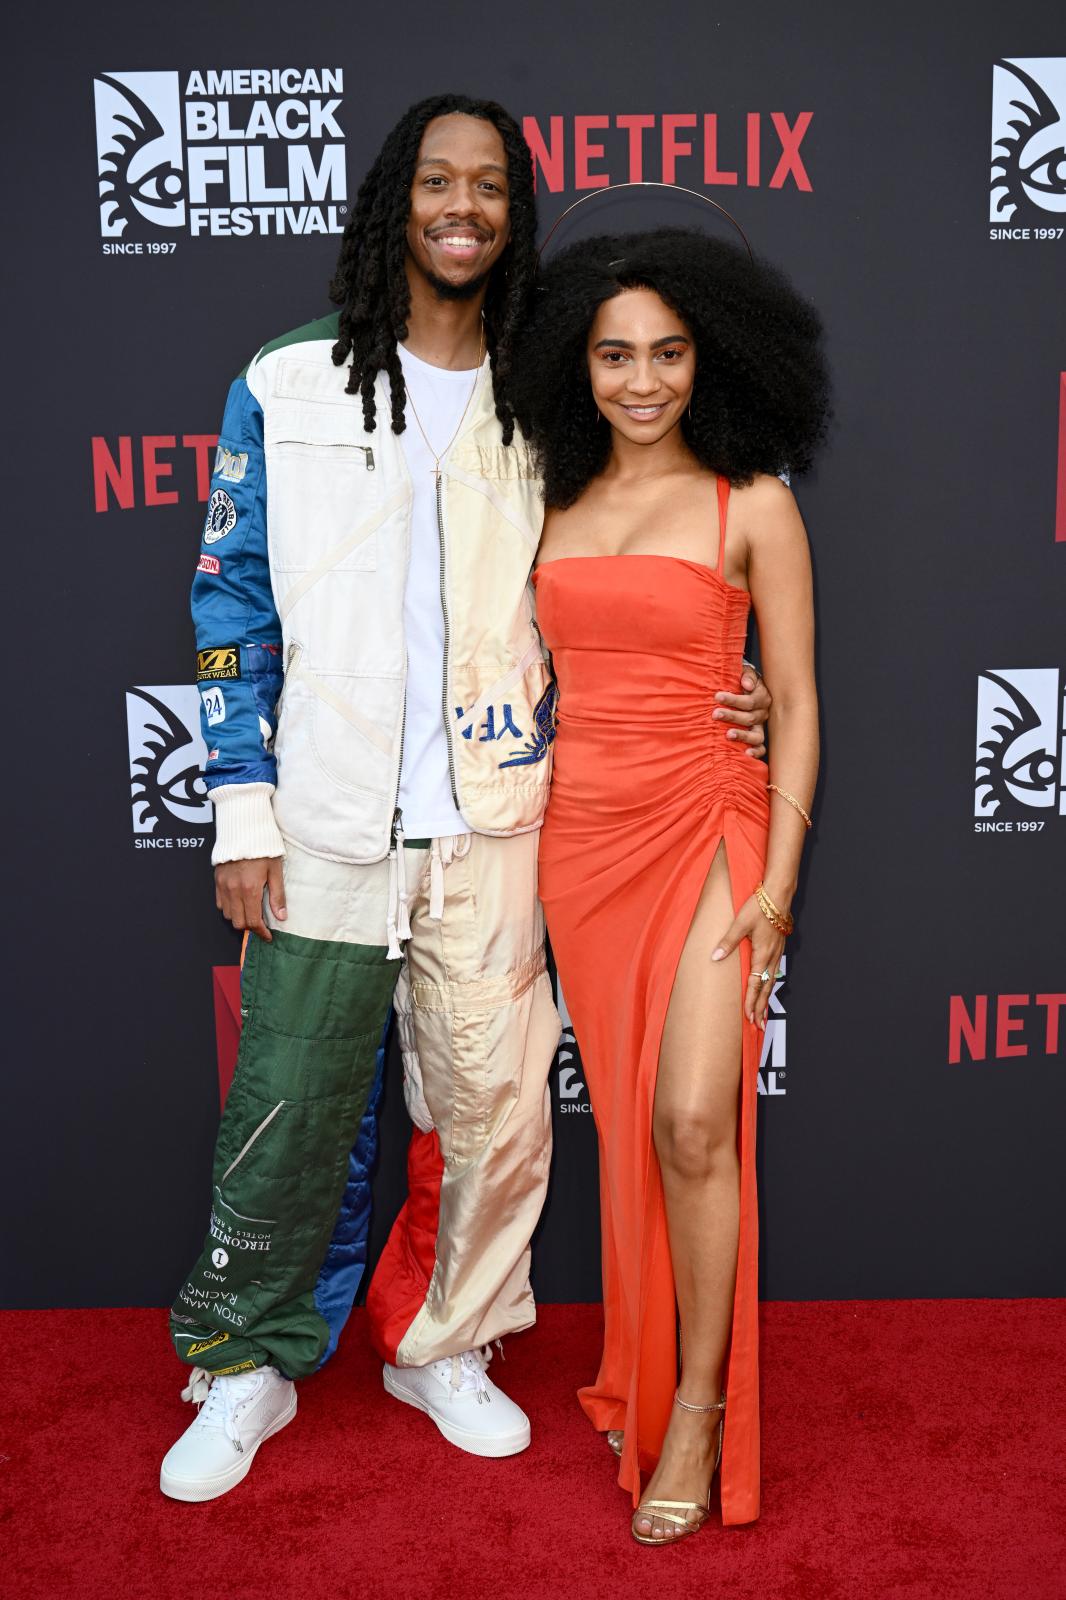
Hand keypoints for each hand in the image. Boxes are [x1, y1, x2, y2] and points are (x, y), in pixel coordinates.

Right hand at [214, 857, 285, 941]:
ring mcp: (223, 885)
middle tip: (261, 924)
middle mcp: (234, 890)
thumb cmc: (263, 849)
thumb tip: (281, 916)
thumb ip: (277, 896)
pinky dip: (229, 908)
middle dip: (250, 927)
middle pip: (238, 922)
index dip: (261, 932)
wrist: (244, 830)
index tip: (268, 936)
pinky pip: (219, 903)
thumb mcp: (276, 871)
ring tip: (250, 912)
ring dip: (239, 917)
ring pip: (227, 914)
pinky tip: (239, 903)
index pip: (253, 921)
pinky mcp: (217, 880)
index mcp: (250, 889)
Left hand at [711, 894, 785, 1027]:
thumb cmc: (759, 907)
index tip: (750, 1019)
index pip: (755, 985)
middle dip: (761, 1008)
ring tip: (763, 1013)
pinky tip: (767, 986)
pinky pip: (774, 972)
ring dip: (766, 998)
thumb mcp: (740, 924)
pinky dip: (770, 984)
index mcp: (762, 955)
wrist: (778, 894)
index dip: (752, 1003)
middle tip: (758, 1026)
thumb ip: (727, 942)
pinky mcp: (778, 947)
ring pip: (771, 981)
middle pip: (766, 989)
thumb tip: (714, 957)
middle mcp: (771, 957)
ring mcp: (777, 953)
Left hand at [714, 667, 771, 758]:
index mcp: (762, 696)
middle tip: (715, 714)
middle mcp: (763, 713)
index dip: (733, 700)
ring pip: (757, 734)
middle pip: (750, 717)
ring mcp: (761, 726)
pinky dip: (756, 752)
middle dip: (732, 716)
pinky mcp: (757, 738)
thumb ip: (747, 676)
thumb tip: (746, 684)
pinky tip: (746, 754)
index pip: (749, 701)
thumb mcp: (745, 673)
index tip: (717, 696)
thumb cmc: (741, 680)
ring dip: (742, 735)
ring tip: (728, 734)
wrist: (746, 687)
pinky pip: (761, 748)